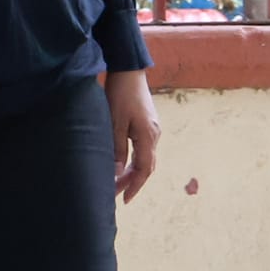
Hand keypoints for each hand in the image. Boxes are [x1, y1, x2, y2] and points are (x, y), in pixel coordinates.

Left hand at [104, 70, 161, 203]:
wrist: (129, 71)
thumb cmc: (120, 95)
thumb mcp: (115, 123)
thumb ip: (117, 149)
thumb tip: (117, 173)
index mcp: (148, 137)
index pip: (144, 169)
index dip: (134, 186)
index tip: (124, 199)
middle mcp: (154, 135)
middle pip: (147, 166)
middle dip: (133, 182)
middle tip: (117, 194)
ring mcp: (152, 129)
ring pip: (145, 157)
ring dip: (133, 171)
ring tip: (118, 181)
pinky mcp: (147, 123)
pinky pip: (143, 148)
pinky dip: (134, 160)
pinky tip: (123, 162)